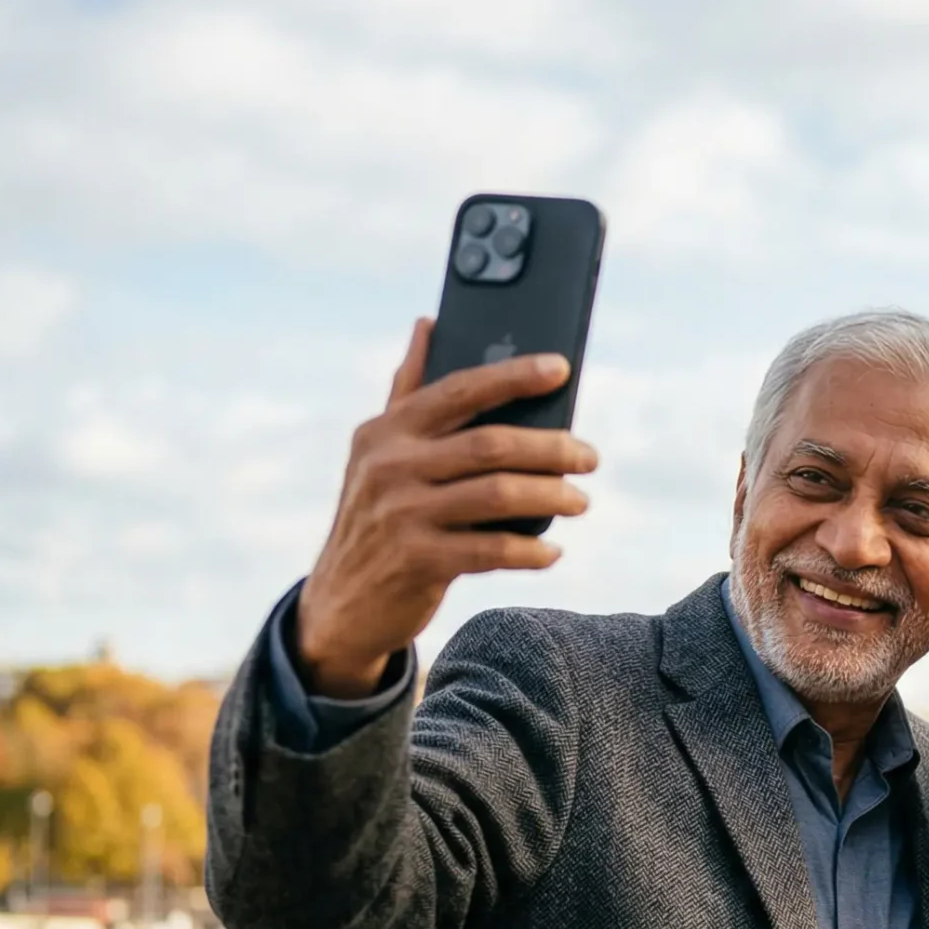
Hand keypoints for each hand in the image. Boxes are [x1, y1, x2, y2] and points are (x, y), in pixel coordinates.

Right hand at [294, 318, 600, 695]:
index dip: (512, 375)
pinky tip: (552, 551)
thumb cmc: (376, 516)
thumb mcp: (378, 452)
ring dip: (551, 497)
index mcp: (386, 431)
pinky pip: (492, 550)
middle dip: (551, 448)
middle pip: (491, 445)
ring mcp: (401, 514)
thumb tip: (427, 324)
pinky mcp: (416, 562)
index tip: (560, 368)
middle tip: (589, 457)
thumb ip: (407, 391)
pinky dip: (531, 550)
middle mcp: (390, 466)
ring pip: (499, 495)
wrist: (338, 603)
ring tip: (580, 501)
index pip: (459, 390)